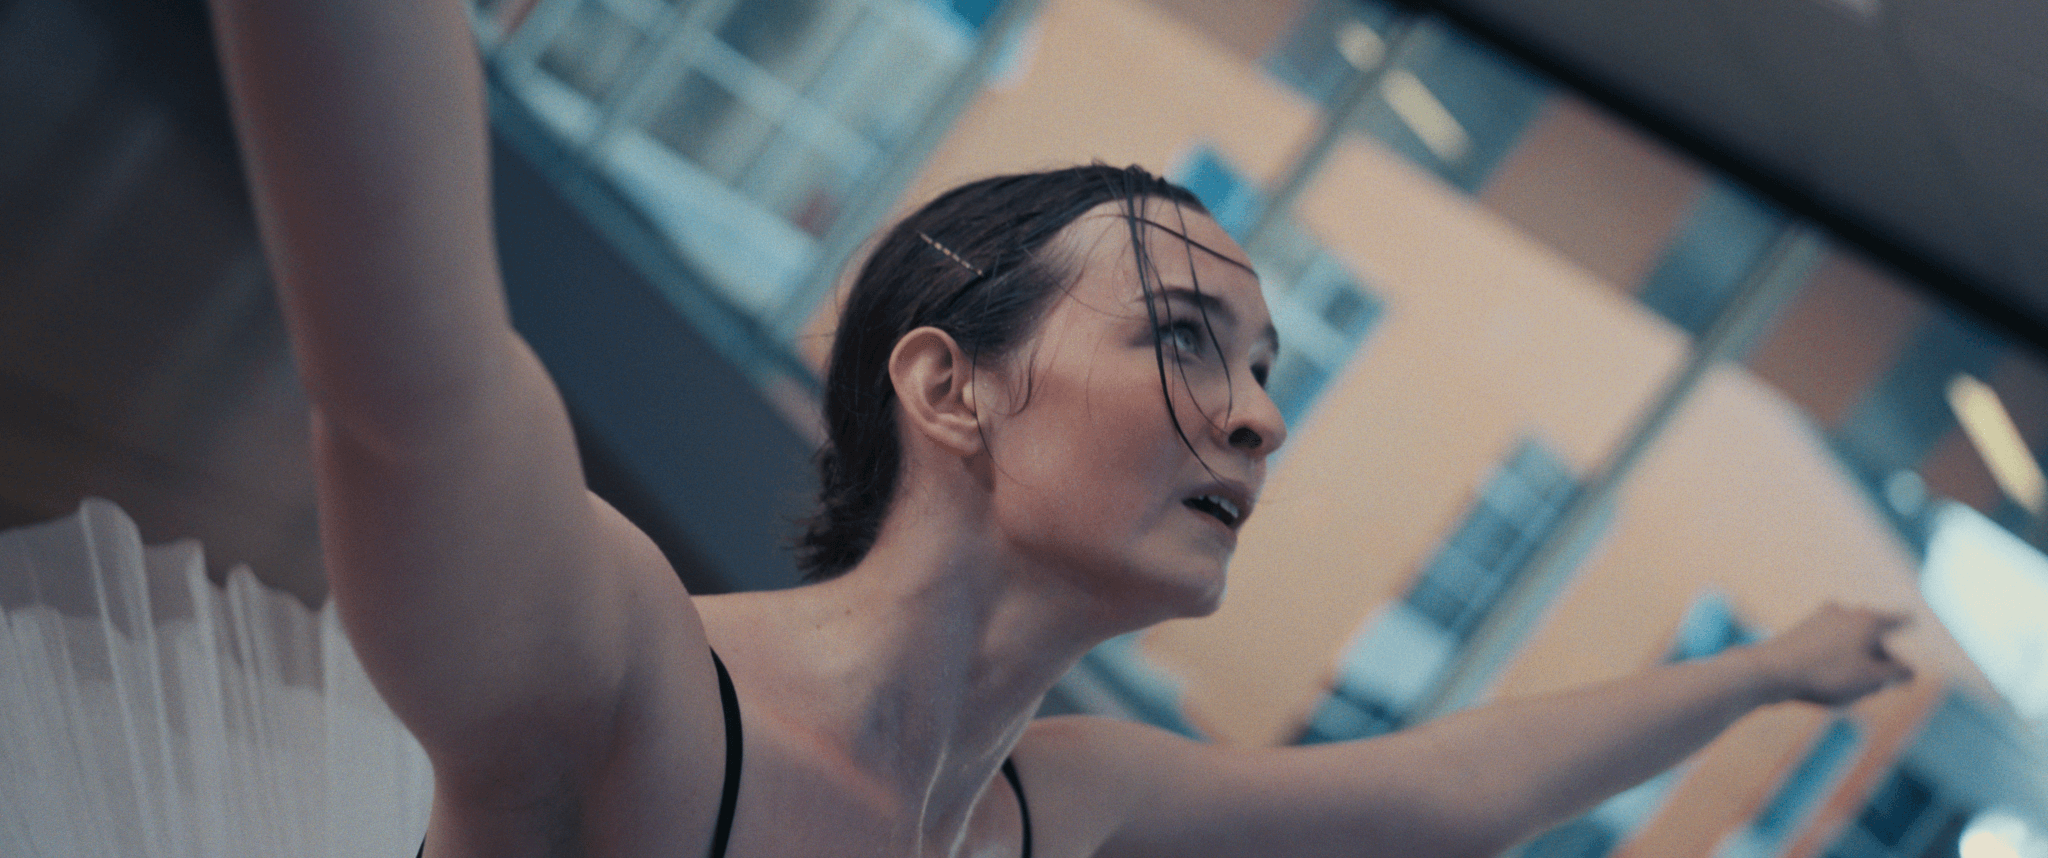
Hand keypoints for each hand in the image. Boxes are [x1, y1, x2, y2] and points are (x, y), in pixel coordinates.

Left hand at [1744, 604, 1913, 706]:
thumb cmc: (1826, 675)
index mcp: (1868, 619)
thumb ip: (1896, 674)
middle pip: (1873, 637)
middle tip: (1876, 686)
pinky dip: (1835, 662)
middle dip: (1879, 660)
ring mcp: (1820, 618)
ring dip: (1857, 664)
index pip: (1898, 620)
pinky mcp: (1801, 630)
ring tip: (1848, 690)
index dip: (1908, 622)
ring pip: (1851, 643)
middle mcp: (1845, 611)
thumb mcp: (1871, 680)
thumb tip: (1909, 670)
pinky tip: (1826, 684)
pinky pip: (1830, 648)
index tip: (1912, 618)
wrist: (1770, 672)